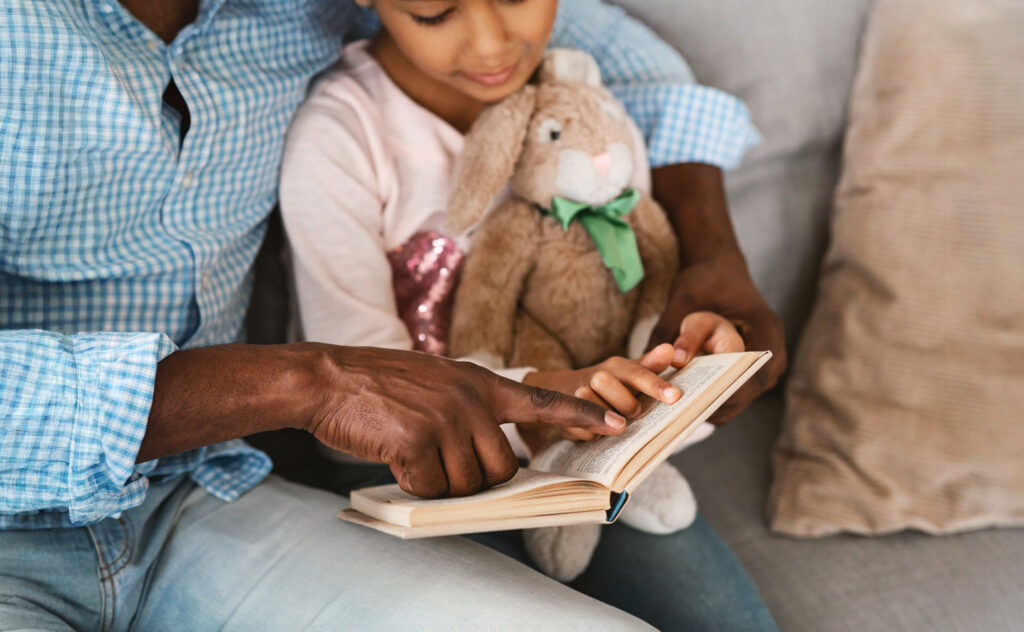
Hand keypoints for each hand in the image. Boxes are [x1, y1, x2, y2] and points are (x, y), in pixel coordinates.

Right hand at [303, 345, 626, 497]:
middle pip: (502, 468)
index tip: (617, 423)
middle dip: (477, 480)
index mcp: (479, 382)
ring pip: (468, 484)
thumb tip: (487, 461)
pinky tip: (395, 460)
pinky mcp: (418, 441)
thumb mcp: (435, 381)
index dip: (581, 415)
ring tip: (411, 455)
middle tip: (441, 465)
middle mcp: (471, 399)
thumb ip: (468, 409)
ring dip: (440, 484)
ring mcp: (446, 419)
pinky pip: (432, 489)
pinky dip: (414, 487)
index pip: (542, 400)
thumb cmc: (379, 384)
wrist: (328, 376)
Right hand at [520, 344, 680, 450]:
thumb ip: (651, 365)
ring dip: (607, 418)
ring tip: (618, 424)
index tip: (675, 397)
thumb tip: (672, 350)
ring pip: (589, 403)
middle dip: (625, 403)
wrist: (566, 391)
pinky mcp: (565, 416)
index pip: (637, 373)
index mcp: (616, 367)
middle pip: (607, 384)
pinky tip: (598, 434)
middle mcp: (595, 377)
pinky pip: (581, 428)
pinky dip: (592, 433)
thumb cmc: (611, 385)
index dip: (655, 385)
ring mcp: (577, 395)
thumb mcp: (631, 374)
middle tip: (635, 413)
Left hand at [648, 163, 787, 425]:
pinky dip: (705, 395)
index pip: (745, 380)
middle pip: (740, 396)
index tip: (686, 410)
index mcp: (767, 336)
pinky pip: (728, 391)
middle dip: (706, 406)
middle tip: (671, 422)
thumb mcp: (686, 301)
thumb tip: (672, 364)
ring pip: (733, 399)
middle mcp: (772, 358)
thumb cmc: (704, 280)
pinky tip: (676, 401)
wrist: (718, 268)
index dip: (717, 397)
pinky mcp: (748, 372)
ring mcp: (763, 368)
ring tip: (670, 416)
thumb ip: (679, 332)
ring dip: (704, 404)